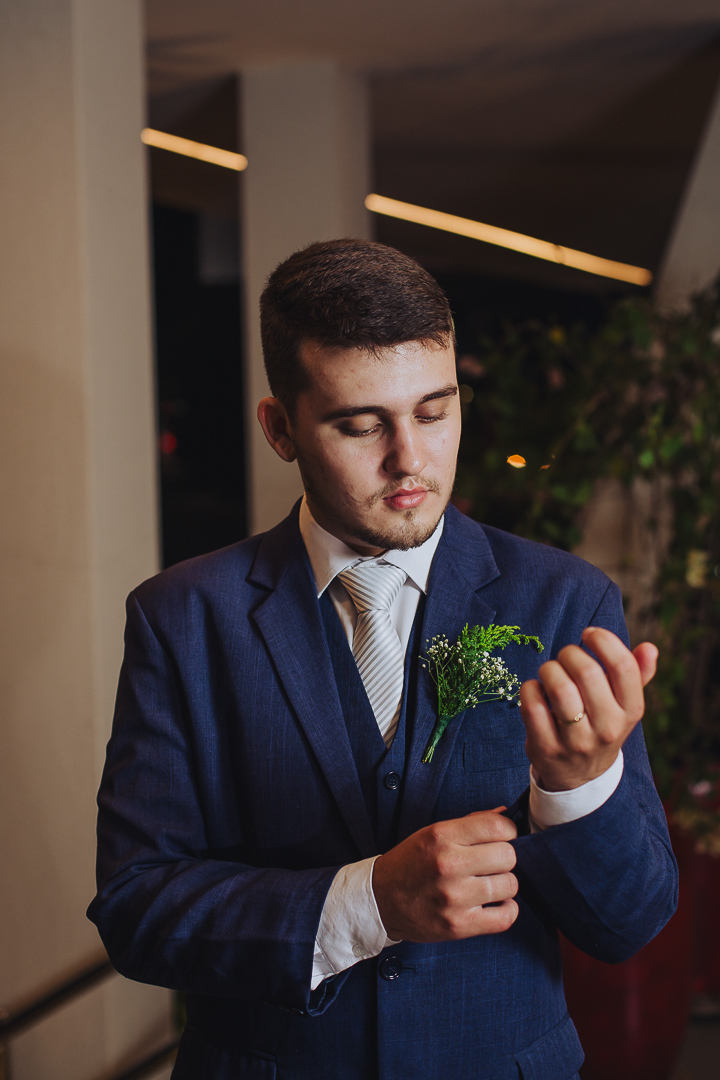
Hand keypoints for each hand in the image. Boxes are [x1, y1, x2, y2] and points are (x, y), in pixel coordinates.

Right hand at [372, 808, 517, 941]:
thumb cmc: (409, 864)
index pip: (497, 827)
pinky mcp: (459, 925)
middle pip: (508, 856)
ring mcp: (455, 897)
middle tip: (490, 863)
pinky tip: (494, 903)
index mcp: (441, 836)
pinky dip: (507, 910)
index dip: (508, 831)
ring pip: (510, 885)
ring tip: (487, 883)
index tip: (503, 837)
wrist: (381, 900)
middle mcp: (449, 864)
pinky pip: (505, 917)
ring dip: (503, 884)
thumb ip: (470, 824)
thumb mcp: (432, 833)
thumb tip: (505, 815)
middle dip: (503, 858)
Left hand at [520, 626, 657, 791]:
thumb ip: (637, 674)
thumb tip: (650, 648)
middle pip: (587, 672)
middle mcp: (607, 729)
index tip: (589, 634)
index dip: (604, 641)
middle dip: (569, 653)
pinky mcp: (546, 749)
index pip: (623, 667)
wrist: (581, 777)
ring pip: (559, 689)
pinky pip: (532, 706)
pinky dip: (529, 689)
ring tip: (550, 673)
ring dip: (549, 670)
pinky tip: (535, 690)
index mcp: (631, 711)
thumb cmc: (601, 725)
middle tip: (565, 657)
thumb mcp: (623, 705)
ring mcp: (576, 742)